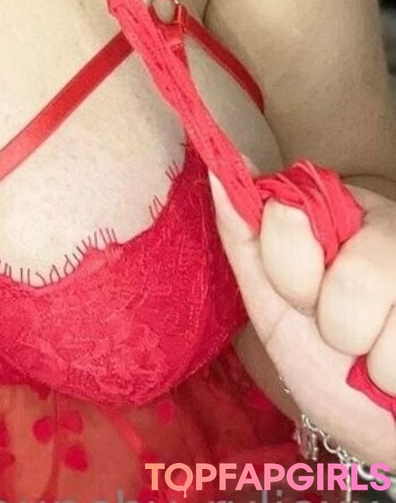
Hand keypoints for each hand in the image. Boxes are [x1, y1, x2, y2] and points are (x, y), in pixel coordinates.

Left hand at [208, 161, 395, 467]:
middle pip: (347, 271)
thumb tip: (218, 168)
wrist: (384, 429)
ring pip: (379, 300)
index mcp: (333, 212)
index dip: (289, 273)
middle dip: (337, 321)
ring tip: (379, 354)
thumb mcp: (274, 307)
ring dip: (375, 357)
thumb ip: (245, 239)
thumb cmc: (327, 369)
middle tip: (344, 335)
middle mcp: (384, 224)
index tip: (300, 299)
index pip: (287, 212)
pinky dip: (395, 373)